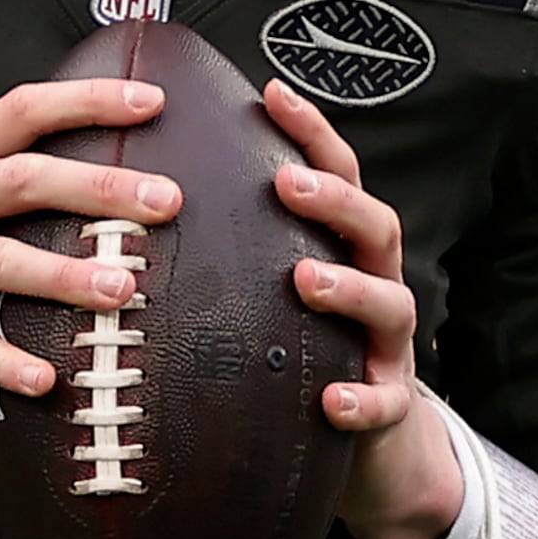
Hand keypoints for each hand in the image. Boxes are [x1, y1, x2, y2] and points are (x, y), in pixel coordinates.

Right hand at [0, 79, 176, 397]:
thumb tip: (64, 175)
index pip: (20, 111)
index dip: (86, 101)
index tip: (147, 103)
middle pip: (24, 179)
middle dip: (101, 188)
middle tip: (163, 202)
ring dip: (66, 274)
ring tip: (121, 290)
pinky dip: (2, 359)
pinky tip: (42, 379)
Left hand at [265, 79, 462, 538]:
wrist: (366, 445)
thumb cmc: (302, 349)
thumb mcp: (272, 290)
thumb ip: (236, 245)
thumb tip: (146, 187)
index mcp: (343, 248)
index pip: (337, 174)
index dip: (311, 132)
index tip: (272, 94)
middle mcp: (375, 284)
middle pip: (375, 226)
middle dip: (335, 200)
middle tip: (286, 183)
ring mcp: (386, 346)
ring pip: (390, 304)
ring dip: (350, 288)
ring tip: (305, 280)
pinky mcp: (387, 406)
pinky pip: (384, 403)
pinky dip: (362, 399)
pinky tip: (331, 401)